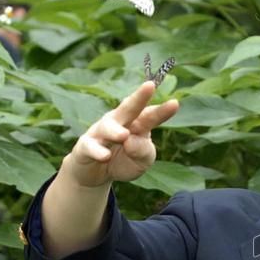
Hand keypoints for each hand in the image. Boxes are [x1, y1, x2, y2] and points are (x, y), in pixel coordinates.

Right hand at [62, 81, 178, 187]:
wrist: (97, 174)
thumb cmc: (125, 162)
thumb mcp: (142, 161)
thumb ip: (143, 151)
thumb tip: (131, 140)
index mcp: (138, 124)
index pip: (151, 116)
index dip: (162, 111)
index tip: (175, 103)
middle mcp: (119, 122)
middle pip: (129, 108)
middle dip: (139, 97)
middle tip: (149, 86)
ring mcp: (100, 132)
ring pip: (107, 126)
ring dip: (115, 130)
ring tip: (123, 135)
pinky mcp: (85, 146)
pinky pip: (90, 146)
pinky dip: (97, 151)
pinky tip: (105, 156)